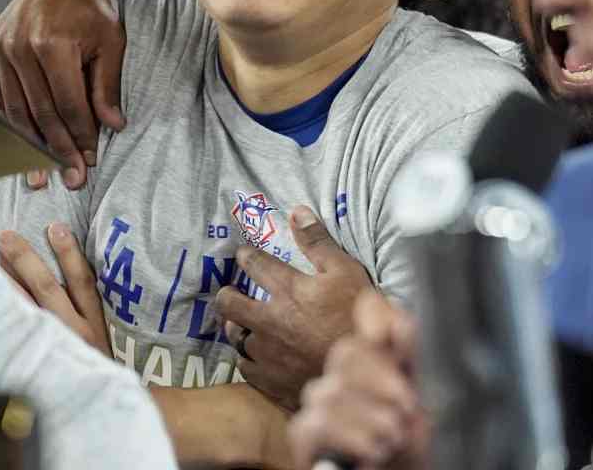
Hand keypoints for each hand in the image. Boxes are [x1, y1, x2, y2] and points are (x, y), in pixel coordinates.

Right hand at [0, 0, 126, 188]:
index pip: (67, 105)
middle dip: (58, 150)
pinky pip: (3, 96)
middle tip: (72, 179)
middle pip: (40, 113)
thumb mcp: (112, 42)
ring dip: (31, 145)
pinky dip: (15, 122)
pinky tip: (23, 144)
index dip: (80, 136)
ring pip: (17, 109)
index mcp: (53, 44)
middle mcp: (21, 48)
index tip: (91, 161)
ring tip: (42, 175)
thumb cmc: (94, 7)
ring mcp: (2, 49)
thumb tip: (113, 125)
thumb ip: (108, 85)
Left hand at [0, 224, 110, 356]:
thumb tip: (69, 269)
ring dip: (5, 283)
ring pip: (24, 309)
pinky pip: (11, 335)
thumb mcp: (110, 340)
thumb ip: (93, 312)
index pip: (83, 282)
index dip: (70, 254)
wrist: (99, 410)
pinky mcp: (33, 361)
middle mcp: (73, 335)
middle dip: (26, 261)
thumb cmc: (100, 367)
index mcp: (96, 326)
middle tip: (4, 236)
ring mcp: (52, 348)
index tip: (56, 227)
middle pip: (48, 289)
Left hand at [215, 206, 372, 410]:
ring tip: (240, 324)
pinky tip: (256, 356)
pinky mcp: (272, 381)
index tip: (244, 254)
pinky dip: (249, 359)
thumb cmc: (357, 316)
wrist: (366, 371)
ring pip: (235, 337)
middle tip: (230, 293)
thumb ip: (318, 242)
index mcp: (286, 290)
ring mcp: (267, 353)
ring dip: (236, 327)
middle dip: (226, 294)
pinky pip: (247, 367)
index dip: (246, 256)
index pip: (254, 264)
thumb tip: (297, 211)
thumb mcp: (345, 270)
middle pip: (229, 303)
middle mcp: (268, 320)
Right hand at [289, 291, 428, 469]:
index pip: (368, 312)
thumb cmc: (410, 440)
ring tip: (394, 438)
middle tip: (407, 407)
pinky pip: (318, 424)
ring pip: (331, 392)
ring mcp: (318, 402)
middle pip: (345, 352)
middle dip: (381, 379)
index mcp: (378, 356)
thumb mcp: (423, 397)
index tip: (384, 336)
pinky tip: (373, 451)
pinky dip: (350, 437)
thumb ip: (413, 357)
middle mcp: (342, 373)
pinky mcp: (303, 433)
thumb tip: (400, 321)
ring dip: (372, 419)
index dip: (373, 316)